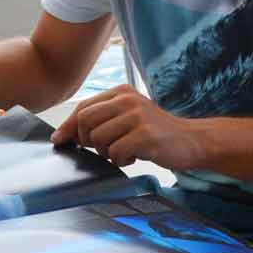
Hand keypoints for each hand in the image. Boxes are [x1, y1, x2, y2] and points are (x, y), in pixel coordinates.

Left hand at [53, 85, 205, 168]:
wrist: (192, 140)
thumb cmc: (155, 132)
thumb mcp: (127, 117)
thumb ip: (100, 121)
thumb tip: (62, 136)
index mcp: (120, 92)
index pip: (82, 107)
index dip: (69, 127)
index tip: (61, 141)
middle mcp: (127, 99)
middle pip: (85, 121)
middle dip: (87, 141)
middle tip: (104, 149)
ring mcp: (137, 116)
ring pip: (98, 139)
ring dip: (107, 153)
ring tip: (124, 152)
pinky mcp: (145, 135)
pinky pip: (116, 152)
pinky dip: (121, 160)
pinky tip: (135, 156)